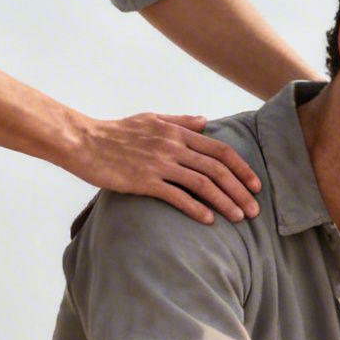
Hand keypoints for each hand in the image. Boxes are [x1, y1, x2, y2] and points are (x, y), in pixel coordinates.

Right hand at [66, 112, 262, 223]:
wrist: (83, 141)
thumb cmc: (116, 132)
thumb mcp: (151, 119)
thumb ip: (180, 121)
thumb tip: (205, 121)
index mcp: (176, 131)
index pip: (219, 149)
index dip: (241, 168)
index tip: (255, 184)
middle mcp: (172, 145)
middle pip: (217, 168)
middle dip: (240, 190)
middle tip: (255, 210)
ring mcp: (159, 163)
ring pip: (202, 183)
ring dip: (225, 202)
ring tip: (239, 218)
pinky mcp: (144, 180)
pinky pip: (177, 196)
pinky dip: (196, 208)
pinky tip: (209, 220)